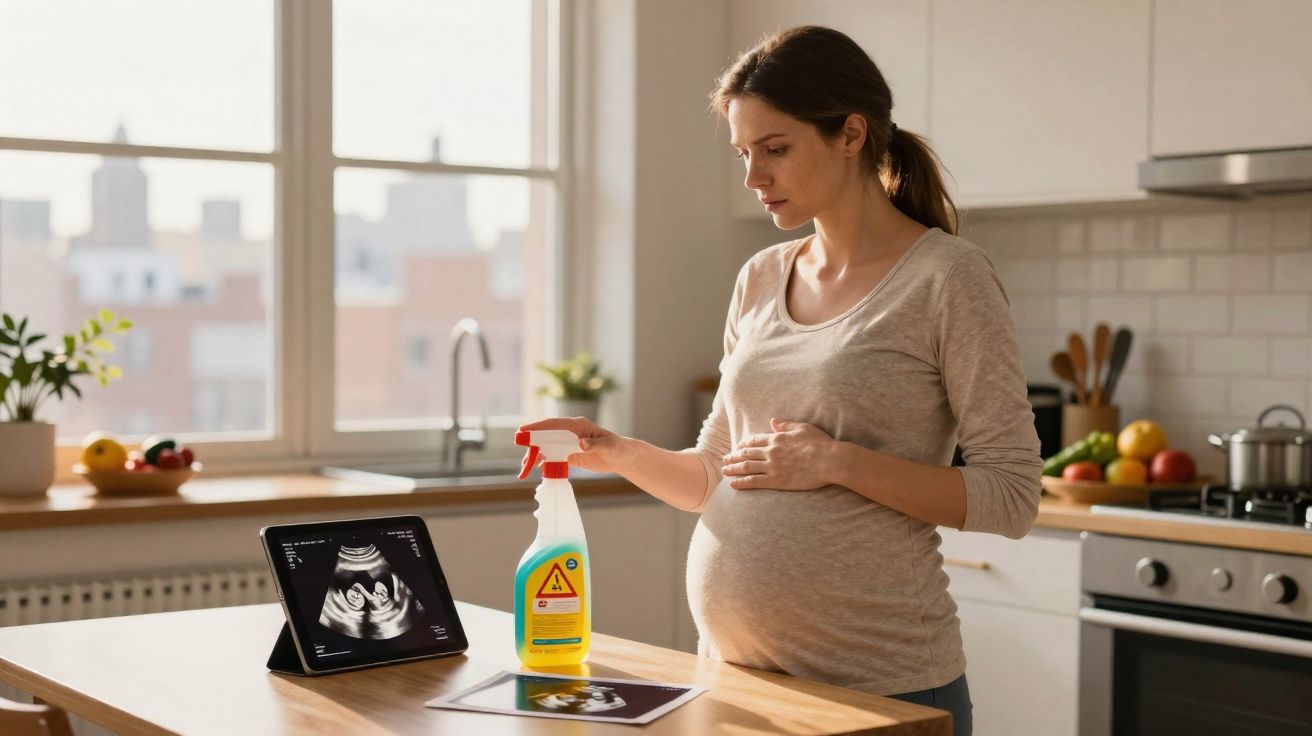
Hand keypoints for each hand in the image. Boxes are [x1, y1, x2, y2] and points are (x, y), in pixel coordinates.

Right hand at [518, 416, 628, 473]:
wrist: (622, 458)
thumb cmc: (618, 448)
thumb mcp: (608, 446)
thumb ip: (594, 445)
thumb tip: (580, 444)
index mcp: (578, 425)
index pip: (554, 424)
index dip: (538, 427)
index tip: (523, 430)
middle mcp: (570, 433)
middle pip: (546, 436)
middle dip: (532, 444)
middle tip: (521, 453)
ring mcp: (568, 444)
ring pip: (548, 448)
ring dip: (536, 456)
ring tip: (525, 468)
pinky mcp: (570, 455)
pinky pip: (553, 458)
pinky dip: (544, 463)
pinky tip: (535, 469)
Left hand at [721, 418, 839, 490]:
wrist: (830, 460)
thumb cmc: (821, 443)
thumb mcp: (803, 428)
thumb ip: (786, 425)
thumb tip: (773, 421)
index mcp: (777, 438)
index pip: (755, 440)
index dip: (744, 444)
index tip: (738, 447)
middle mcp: (771, 451)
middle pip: (746, 453)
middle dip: (734, 456)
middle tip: (724, 459)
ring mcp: (772, 466)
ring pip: (746, 467)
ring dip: (733, 469)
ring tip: (724, 470)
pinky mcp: (776, 480)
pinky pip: (753, 482)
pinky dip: (741, 483)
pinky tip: (732, 484)